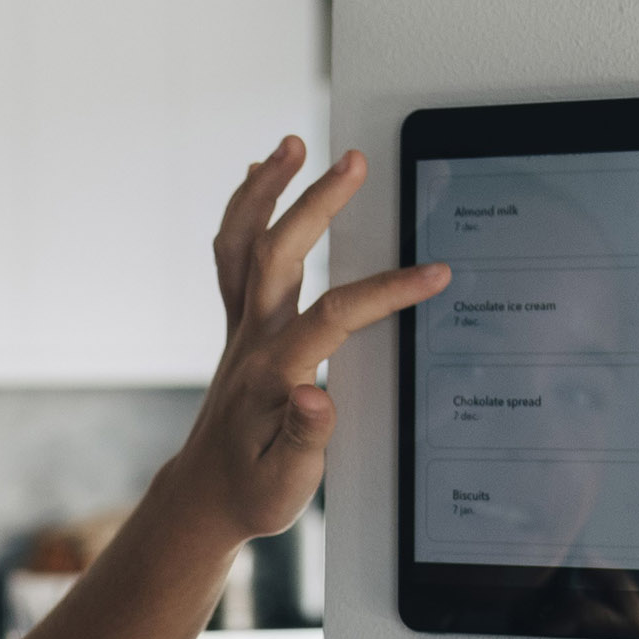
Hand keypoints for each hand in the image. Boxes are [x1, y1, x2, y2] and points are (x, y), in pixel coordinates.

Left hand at [175, 138, 450, 538]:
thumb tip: (316, 395)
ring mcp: (241, 327)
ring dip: (265, 189)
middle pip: (278, 253)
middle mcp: (252, 340)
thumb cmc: (253, 490)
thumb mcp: (286, 484)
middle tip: (354, 161)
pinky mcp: (239, 325)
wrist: (205, 494)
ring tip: (292, 143)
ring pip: (244, 243)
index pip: (333, 317)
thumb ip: (306, 439)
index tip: (433, 273)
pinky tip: (261, 173)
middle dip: (316, 203)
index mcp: (274, 374)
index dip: (385, 291)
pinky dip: (246, 210)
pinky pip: (234, 255)